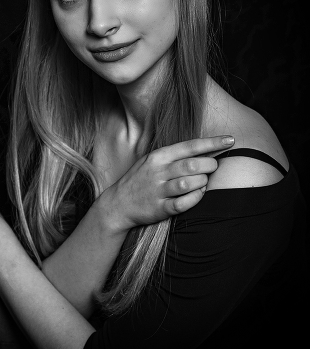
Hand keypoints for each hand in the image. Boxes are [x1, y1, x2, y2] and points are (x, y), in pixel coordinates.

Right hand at [100, 136, 233, 230]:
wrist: (117, 204)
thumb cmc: (141, 179)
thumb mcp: (152, 160)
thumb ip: (176, 155)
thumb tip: (207, 151)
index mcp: (158, 156)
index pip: (190, 146)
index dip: (213, 143)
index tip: (231, 140)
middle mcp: (158, 172)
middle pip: (192, 165)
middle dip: (210, 165)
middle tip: (214, 167)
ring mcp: (158, 190)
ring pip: (189, 184)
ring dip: (202, 182)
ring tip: (203, 182)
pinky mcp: (159, 208)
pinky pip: (183, 204)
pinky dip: (195, 198)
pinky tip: (198, 194)